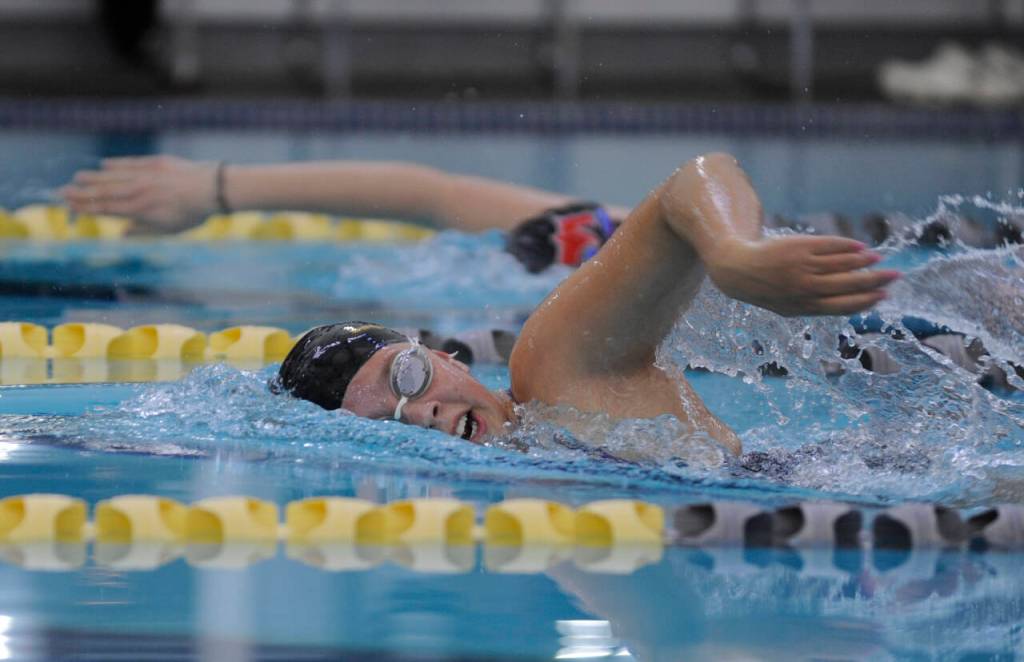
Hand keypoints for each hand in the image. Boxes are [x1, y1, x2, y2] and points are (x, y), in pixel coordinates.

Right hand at [60, 155, 217, 232]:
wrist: (212, 190)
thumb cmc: (192, 214)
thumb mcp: (168, 230)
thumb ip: (143, 232)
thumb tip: (122, 234)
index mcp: (139, 210)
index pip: (105, 208)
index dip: (85, 206)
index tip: (69, 205)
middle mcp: (138, 191)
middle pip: (103, 192)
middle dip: (81, 192)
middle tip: (62, 191)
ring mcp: (145, 175)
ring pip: (113, 176)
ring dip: (94, 177)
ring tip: (77, 177)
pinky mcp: (156, 163)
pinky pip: (130, 162)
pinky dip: (116, 164)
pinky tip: (104, 165)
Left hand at [705, 235, 899, 316]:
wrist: (738, 270)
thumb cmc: (770, 289)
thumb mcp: (790, 306)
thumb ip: (818, 304)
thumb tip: (853, 300)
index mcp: (804, 307)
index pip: (843, 305)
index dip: (866, 301)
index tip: (884, 296)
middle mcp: (806, 288)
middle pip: (848, 284)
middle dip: (874, 280)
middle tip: (894, 275)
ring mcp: (803, 267)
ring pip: (841, 264)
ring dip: (863, 260)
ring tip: (877, 258)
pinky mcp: (799, 248)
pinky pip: (830, 247)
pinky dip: (847, 246)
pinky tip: (859, 246)